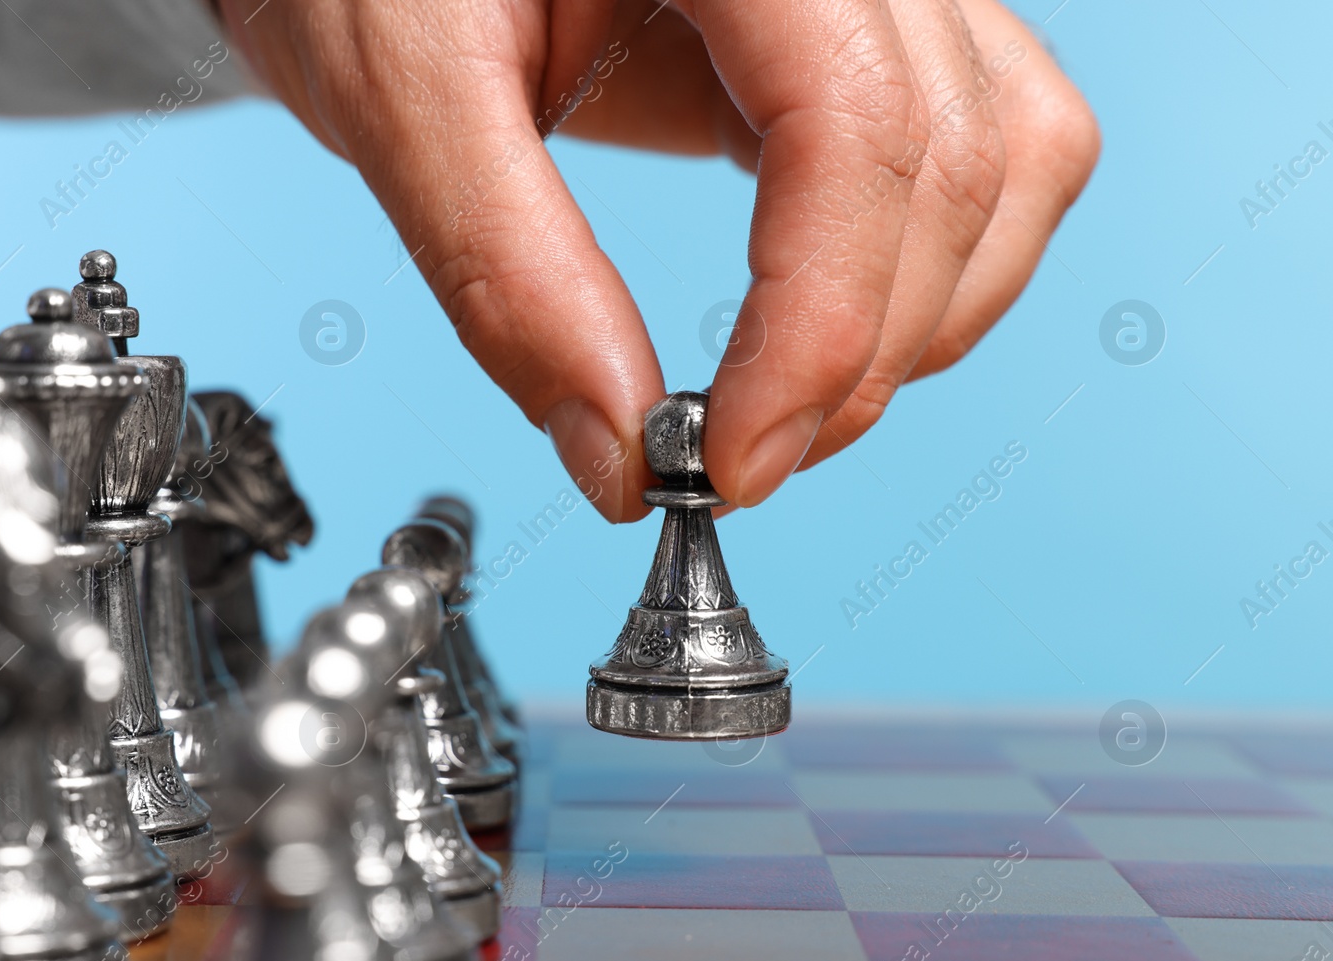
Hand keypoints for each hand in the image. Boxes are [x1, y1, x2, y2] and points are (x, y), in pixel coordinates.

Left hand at [217, 0, 1098, 520]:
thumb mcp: (402, 90)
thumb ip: (506, 270)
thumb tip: (615, 454)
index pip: (856, 129)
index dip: (816, 327)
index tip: (728, 464)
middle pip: (949, 163)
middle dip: (853, 359)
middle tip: (734, 464)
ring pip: (1010, 159)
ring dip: (917, 322)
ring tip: (785, 408)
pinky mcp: (877, 22)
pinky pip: (999, 139)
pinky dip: (945, 263)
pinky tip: (843, 324)